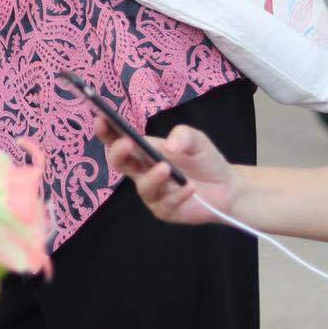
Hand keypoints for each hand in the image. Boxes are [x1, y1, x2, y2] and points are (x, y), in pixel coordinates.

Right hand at [97, 115, 237, 225]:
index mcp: (144, 151)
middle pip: (119, 163)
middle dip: (118, 153)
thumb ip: (184, 135)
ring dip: (153, 177)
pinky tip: (190, 187)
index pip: (118, 139)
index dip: (106, 130)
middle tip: (128, 143)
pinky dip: (178, 194)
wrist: (227, 186)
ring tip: (167, 168)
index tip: (100, 119)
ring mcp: (152, 192)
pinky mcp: (164, 210)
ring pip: (143, 187)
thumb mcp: (197, 140)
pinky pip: (165, 203)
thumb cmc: (204, 160)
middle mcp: (142, 172)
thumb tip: (169, 146)